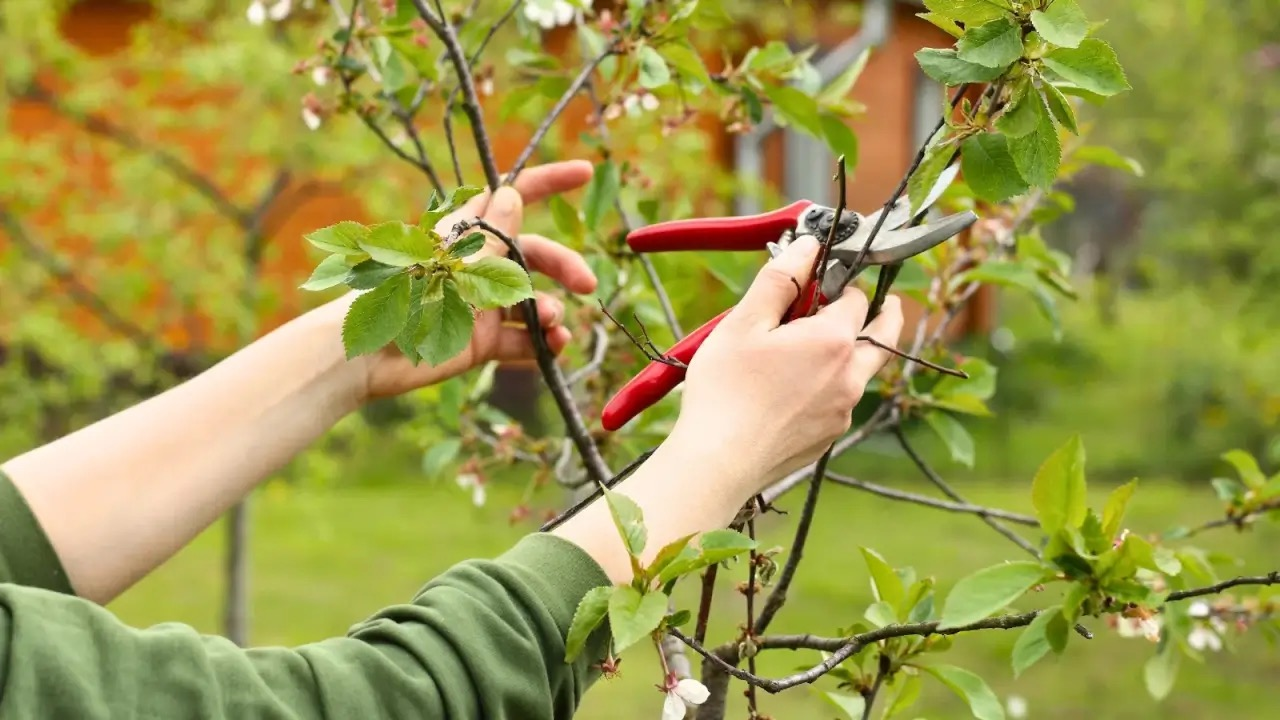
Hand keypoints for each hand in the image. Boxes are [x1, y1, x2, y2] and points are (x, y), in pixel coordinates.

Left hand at [314, 161, 598, 400]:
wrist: (367, 354)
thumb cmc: (403, 300)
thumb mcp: (455, 262)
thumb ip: (491, 236)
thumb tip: (513, 191)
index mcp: (467, 234)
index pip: (513, 198)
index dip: (548, 183)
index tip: (584, 173)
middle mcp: (478, 266)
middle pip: (535, 256)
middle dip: (564, 266)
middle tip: (588, 284)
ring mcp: (480, 304)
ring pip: (531, 301)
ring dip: (551, 311)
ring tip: (553, 325)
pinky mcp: (480, 341)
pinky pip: (521, 339)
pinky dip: (541, 344)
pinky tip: (554, 348)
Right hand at [671, 234, 903, 492]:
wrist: (719, 462)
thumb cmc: (726, 391)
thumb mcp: (744, 323)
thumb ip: (781, 279)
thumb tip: (808, 246)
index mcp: (834, 340)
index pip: (857, 297)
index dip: (840, 282)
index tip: (822, 279)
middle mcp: (851, 376)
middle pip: (884, 336)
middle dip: (883, 314)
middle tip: (880, 302)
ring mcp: (844, 410)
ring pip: (861, 371)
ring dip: (850, 352)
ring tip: (816, 346)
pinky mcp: (829, 436)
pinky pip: (841, 401)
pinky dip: (830, 385)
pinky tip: (794, 388)